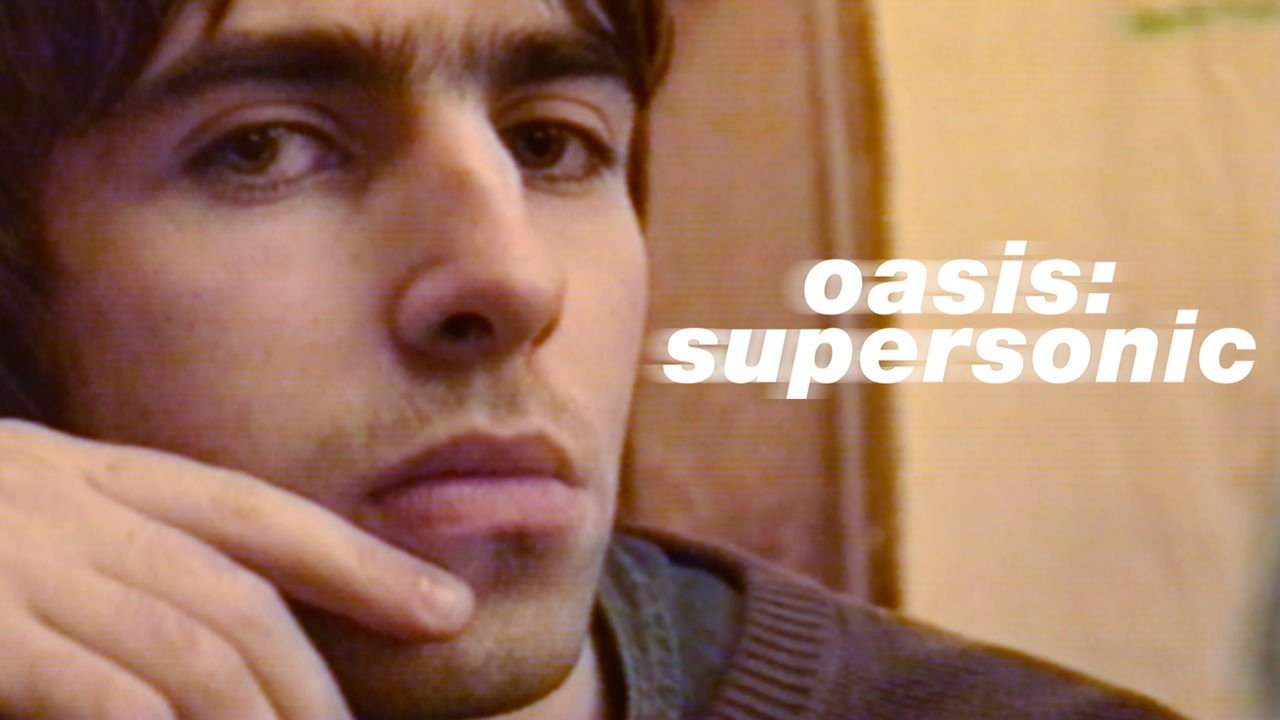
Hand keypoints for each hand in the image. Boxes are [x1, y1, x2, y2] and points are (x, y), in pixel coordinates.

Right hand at [0, 420, 472, 719]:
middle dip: (315, 679)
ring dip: (264, 719)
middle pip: (241, 593)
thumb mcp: (14, 530)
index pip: (252, 512)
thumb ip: (110, 559)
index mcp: (86, 474)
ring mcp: (18, 566)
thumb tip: (215, 632)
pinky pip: (110, 697)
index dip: (360, 563)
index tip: (446, 608)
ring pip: (195, 650)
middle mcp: (65, 506)